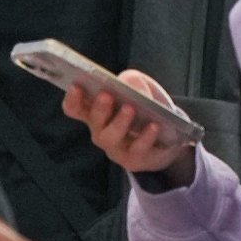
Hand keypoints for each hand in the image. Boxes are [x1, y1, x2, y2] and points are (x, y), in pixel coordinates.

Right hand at [63, 70, 196, 188]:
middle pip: (94, 121)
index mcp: (95, 111)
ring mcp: (115, 148)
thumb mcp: (140, 87)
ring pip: (111, 137)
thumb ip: (132, 81)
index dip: (73, 98)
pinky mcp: (133, 160)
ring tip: (130, 108)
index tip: (76, 86)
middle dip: (99, 107)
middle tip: (106, 95)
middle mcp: (100, 131)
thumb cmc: (145, 108)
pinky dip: (146, 136)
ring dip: (119, 122)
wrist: (168, 138)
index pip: (74, 108)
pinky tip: (154, 126)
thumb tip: (130, 83)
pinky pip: (138, 149)